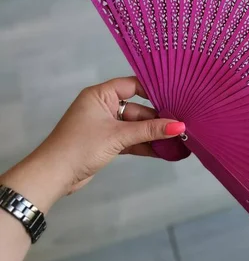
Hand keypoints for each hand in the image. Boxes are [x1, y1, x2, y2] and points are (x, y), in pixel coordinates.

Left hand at [0, 77, 184, 211]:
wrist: (54, 175)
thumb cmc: (81, 146)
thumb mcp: (118, 136)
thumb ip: (149, 131)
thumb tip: (179, 126)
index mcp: (100, 95)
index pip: (131, 85)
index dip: (152, 90)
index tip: (175, 96)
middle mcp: (102, 106)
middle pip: (136, 108)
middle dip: (157, 119)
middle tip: (181, 124)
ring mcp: (104, 126)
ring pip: (134, 126)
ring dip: (152, 134)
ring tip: (177, 139)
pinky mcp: (105, 143)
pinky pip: (129, 139)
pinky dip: (143, 145)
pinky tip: (163, 150)